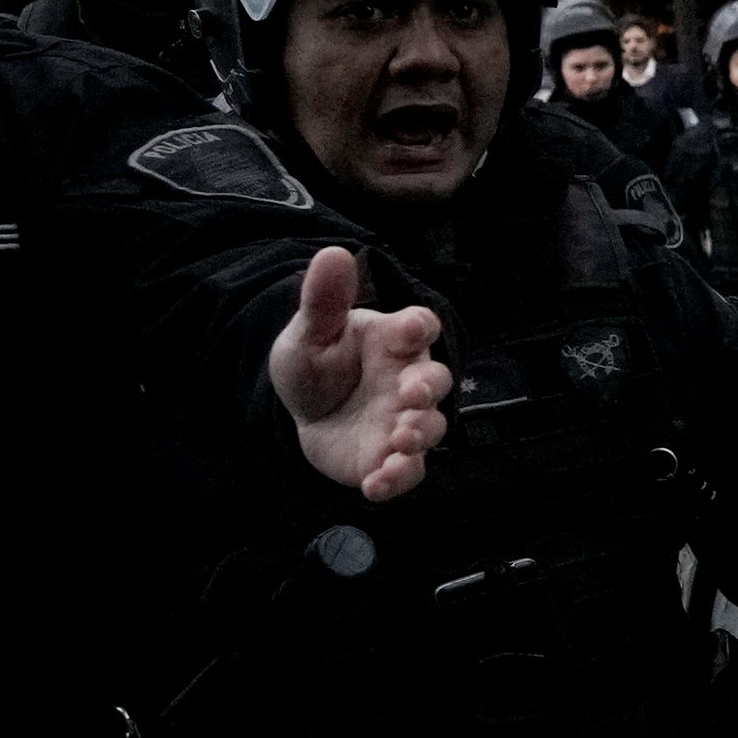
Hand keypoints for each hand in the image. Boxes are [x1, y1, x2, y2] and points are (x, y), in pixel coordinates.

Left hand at [271, 246, 453, 501]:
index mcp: (395, 341)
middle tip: (411, 396)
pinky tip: (376, 484)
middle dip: (429, 389)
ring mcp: (404, 422)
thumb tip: (333, 252)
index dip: (420, 328)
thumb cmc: (316, 365)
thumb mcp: (311, 331)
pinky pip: (407, 472)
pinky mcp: (391, 458)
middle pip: (436, 381)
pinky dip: (397, 480)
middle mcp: (408, 381)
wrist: (302, 414)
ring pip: (430, 429)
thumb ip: (325, 299)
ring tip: (401, 439)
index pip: (421, 327)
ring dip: (420, 434)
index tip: (412, 328)